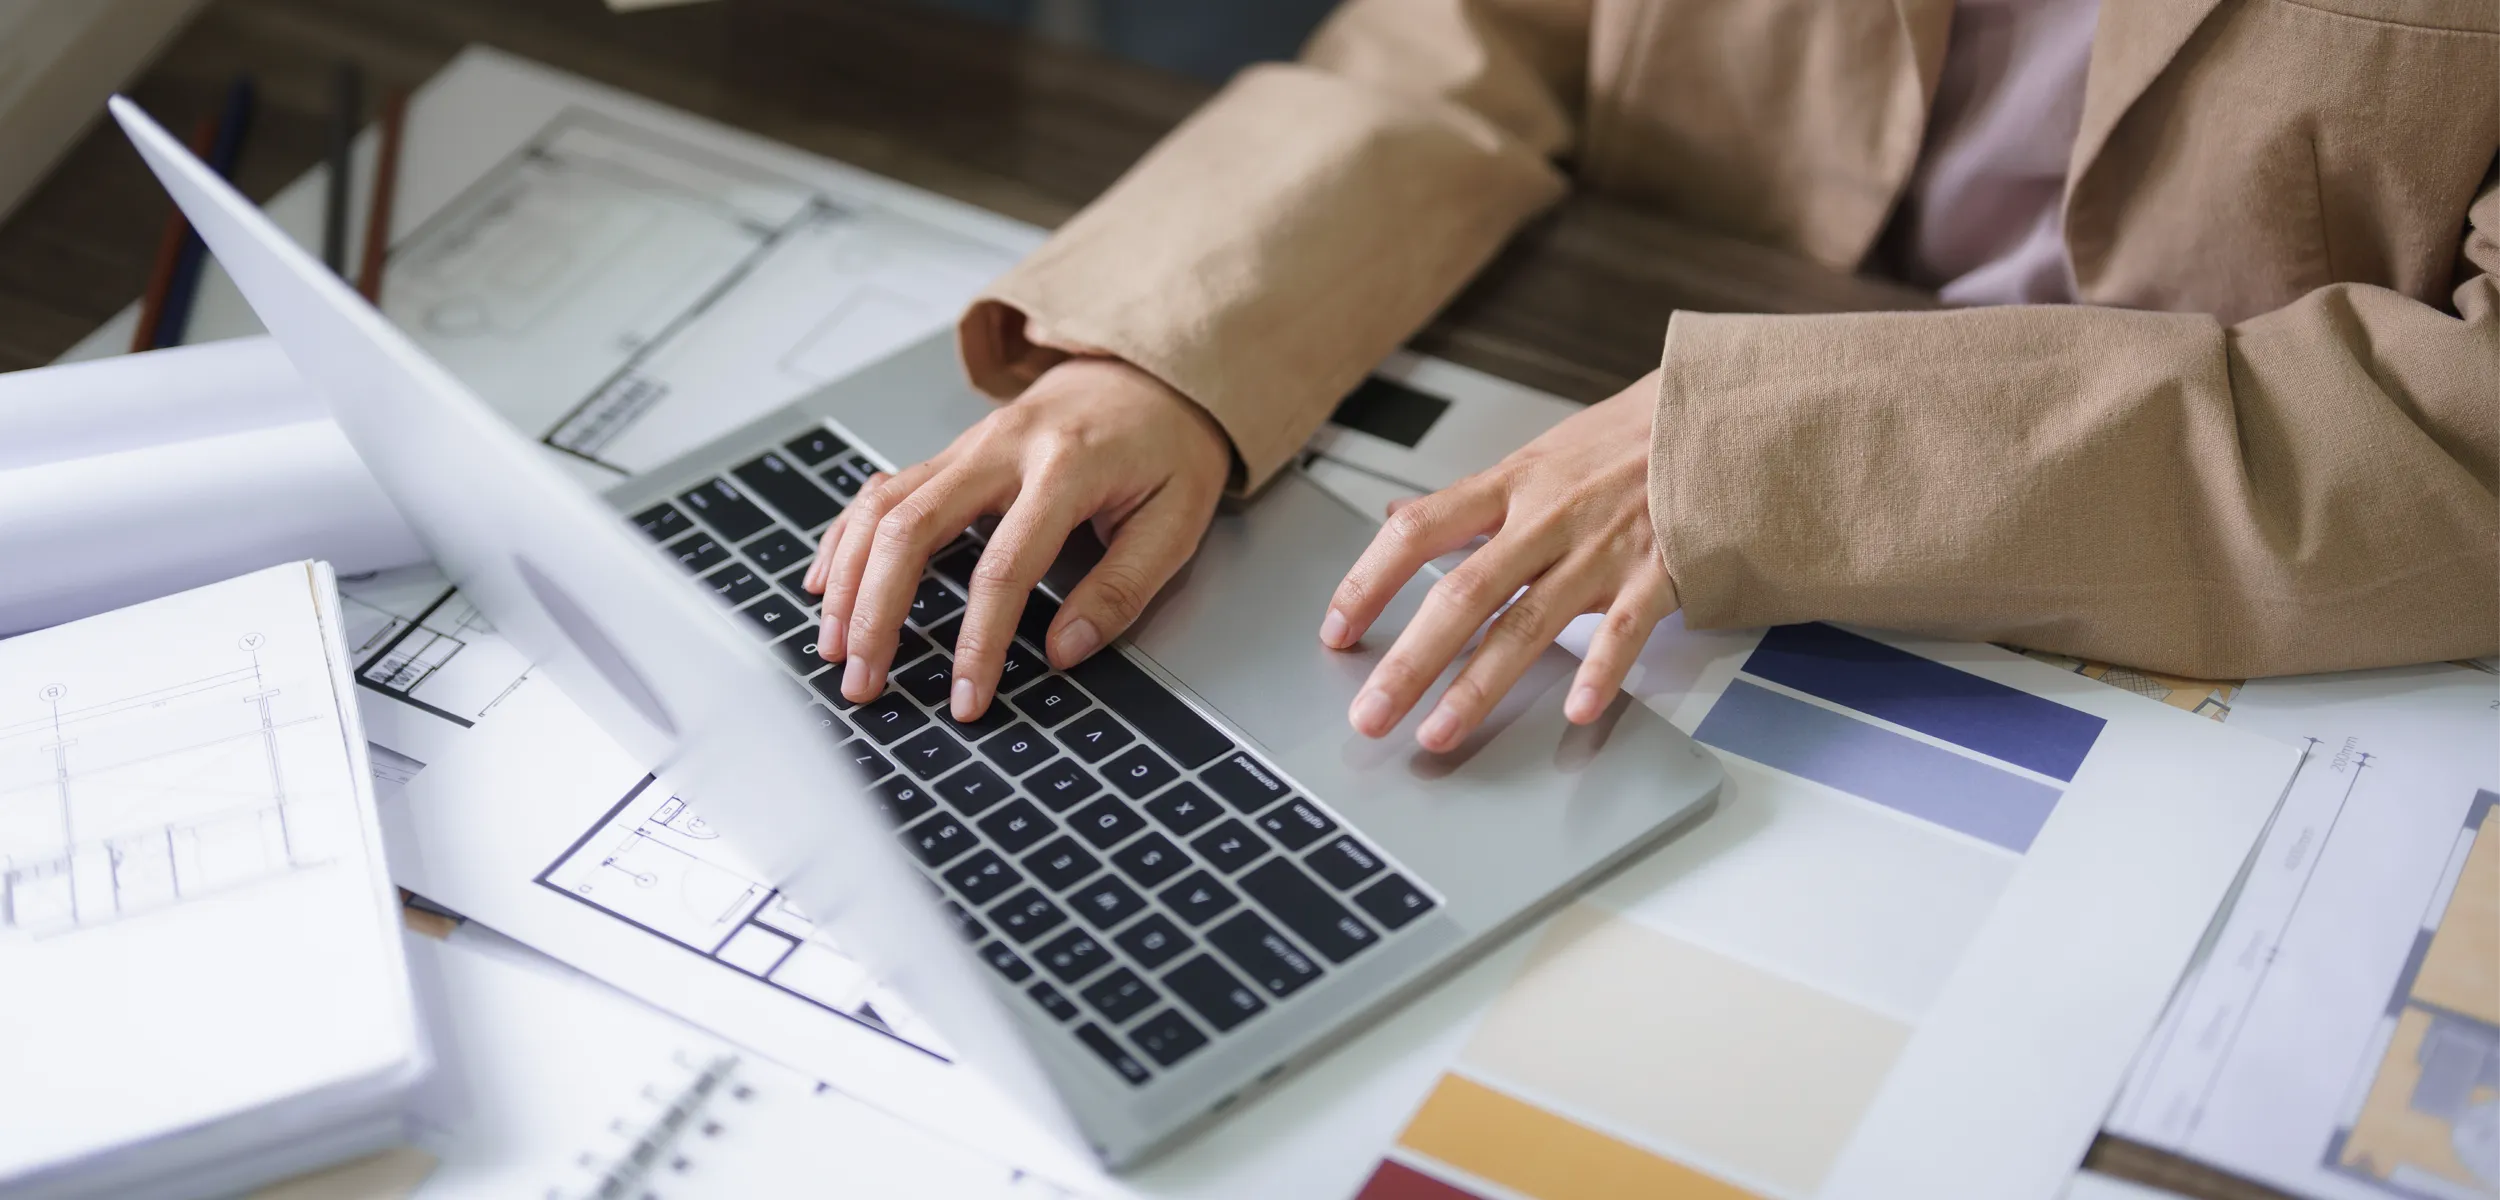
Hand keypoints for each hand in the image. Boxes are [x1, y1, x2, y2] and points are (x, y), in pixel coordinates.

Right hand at [806, 357, 1230, 720]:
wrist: (1150, 370)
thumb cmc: (1169, 446)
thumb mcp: (1177, 520)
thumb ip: (1122, 588)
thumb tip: (1063, 652)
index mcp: (1066, 468)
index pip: (1005, 566)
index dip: (979, 640)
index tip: (967, 699)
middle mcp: (1002, 449)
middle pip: (912, 528)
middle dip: (876, 611)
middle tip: (863, 678)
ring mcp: (969, 445)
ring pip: (882, 506)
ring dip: (849, 579)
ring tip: (835, 645)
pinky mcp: (952, 452)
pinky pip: (882, 490)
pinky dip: (846, 537)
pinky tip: (827, 581)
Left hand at [1319, 370, 1679, 750]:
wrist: (1719, 412)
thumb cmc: (1625, 441)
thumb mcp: (1536, 455)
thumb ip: (1470, 501)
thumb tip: (1397, 518)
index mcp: (1509, 486)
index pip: (1417, 531)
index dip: (1368, 582)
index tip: (1336, 632)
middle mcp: (1545, 519)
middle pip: (1461, 593)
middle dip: (1409, 661)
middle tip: (1369, 714)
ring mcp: (1601, 549)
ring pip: (1528, 623)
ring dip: (1479, 685)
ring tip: (1438, 734)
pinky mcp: (1659, 572)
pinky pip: (1626, 629)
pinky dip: (1602, 670)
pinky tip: (1576, 711)